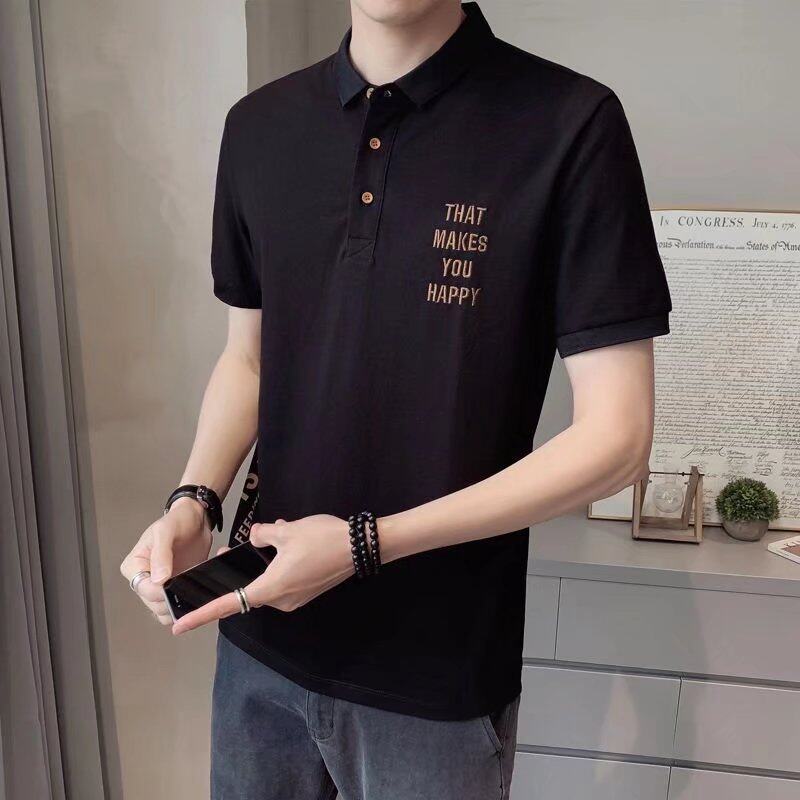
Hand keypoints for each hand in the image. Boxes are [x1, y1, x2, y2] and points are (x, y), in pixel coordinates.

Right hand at [120, 498, 212, 624]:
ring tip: (193, 589)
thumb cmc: (177, 520)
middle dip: (170, 601)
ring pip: (164, 611)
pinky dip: (188, 605)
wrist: (196, 520)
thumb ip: (161, 554)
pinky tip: (197, 593)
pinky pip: (178, 606)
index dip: (158, 592)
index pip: (142, 588)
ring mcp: (160, 586)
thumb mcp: (165, 531)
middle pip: (153, 604)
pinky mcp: (176, 588)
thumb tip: (158, 579)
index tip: (173, 586)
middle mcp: (144, 579)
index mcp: (134, 566)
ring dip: (179, 606)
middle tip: (188, 588)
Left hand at [171, 514, 354, 634]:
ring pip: (267, 583)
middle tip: (226, 553)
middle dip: (236, 573)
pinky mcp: (306, 592)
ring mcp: (296, 598)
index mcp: (271, 587)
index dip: (201, 615)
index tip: (179, 627)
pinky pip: (283, 581)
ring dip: (261, 565)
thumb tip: (256, 536)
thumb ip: (262, 534)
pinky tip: (286, 544)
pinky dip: (277, 566)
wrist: (362, 546)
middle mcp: (281, 599)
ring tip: (270, 537)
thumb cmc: (323, 538)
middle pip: (249, 590)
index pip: (229, 604)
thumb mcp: (287, 530)